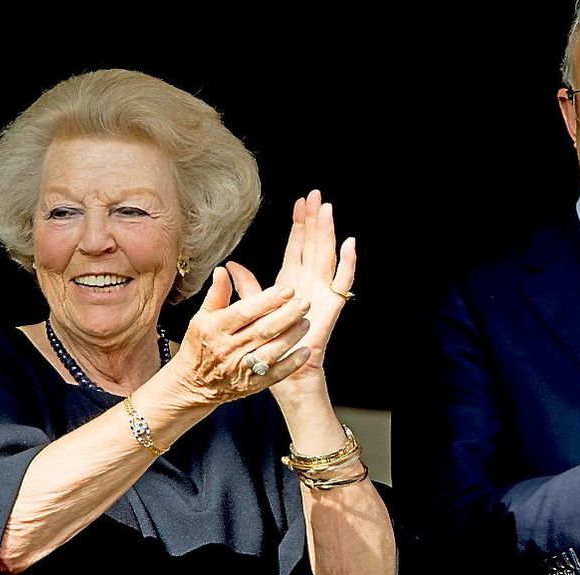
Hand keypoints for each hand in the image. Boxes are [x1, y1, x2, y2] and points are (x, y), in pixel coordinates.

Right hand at [168, 265, 311, 404]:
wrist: (192, 384)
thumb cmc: (199, 344)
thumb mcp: (202, 317)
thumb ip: (217, 294)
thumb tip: (223, 270)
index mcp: (216, 328)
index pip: (245, 312)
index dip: (267, 300)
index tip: (288, 290)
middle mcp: (228, 349)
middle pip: (262, 331)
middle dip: (286, 316)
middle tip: (304, 303)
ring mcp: (240, 369)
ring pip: (270, 352)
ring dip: (291, 337)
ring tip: (306, 322)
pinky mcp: (250, 385)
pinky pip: (274, 375)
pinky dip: (291, 364)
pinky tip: (306, 351)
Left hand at [231, 190, 354, 388]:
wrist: (287, 374)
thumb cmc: (272, 344)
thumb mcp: (255, 309)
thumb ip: (248, 286)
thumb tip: (231, 266)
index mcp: (292, 281)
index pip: (297, 245)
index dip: (299, 224)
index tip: (299, 202)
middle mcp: (309, 283)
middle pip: (314, 244)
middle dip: (314, 220)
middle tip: (315, 195)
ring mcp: (322, 292)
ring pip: (326, 255)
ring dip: (328, 233)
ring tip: (327, 210)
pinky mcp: (331, 307)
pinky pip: (342, 282)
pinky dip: (347, 263)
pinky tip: (349, 244)